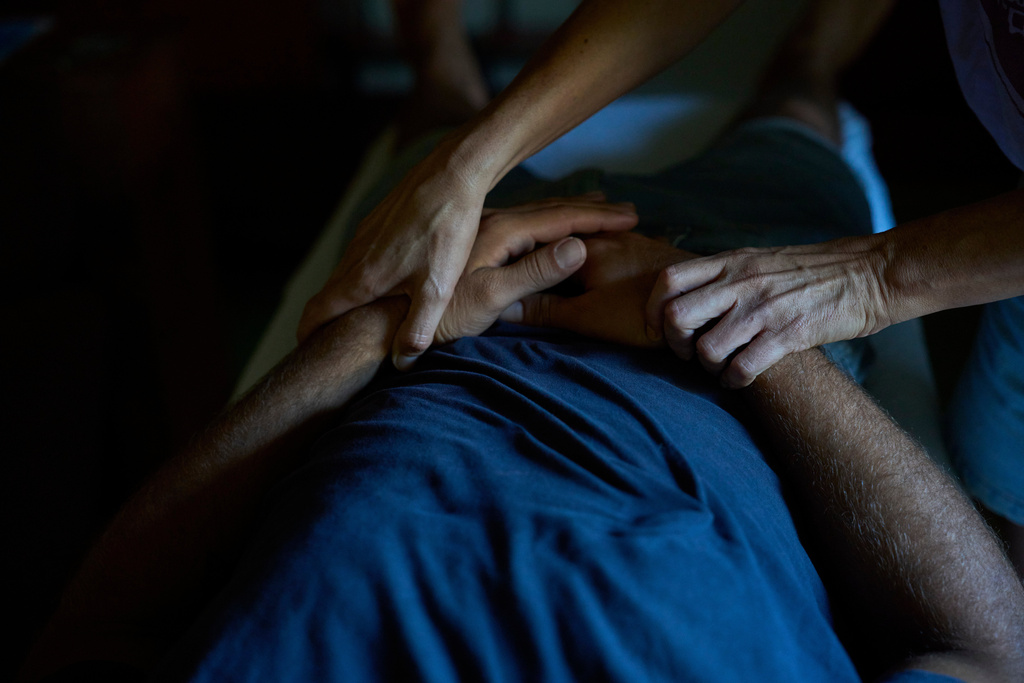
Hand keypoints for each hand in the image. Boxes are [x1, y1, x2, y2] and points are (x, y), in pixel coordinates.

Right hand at [298, 135, 490, 367]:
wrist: (453, 174)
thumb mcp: (437, 289)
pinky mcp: (378, 221)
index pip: (318, 312)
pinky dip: (362, 274)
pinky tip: (388, 281)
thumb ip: (417, 330)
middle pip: (328, 295)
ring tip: (362, 318)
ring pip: (345, 274)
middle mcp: (355, 256)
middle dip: (327, 321)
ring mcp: (365, 236)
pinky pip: (361, 255)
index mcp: (363, 279)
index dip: (307, 335)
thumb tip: (401, 364)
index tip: (306, 352)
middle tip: (334, 343)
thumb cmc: (447, 232)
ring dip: (346, 297)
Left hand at [435, 195, 638, 343]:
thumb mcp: (492, 297)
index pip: (562, 220)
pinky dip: (547, 220)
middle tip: (627, 211)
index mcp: (503, 232)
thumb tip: (578, 248)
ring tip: (597, 207)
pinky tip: (546, 223)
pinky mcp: (473, 240)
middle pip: (552, 211)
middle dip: (592, 211)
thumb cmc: (442, 314)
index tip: (631, 219)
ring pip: (537, 213)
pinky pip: (523, 222)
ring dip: (570, 211)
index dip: (599, 220)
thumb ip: (535, 273)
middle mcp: (494, 222)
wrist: (391, 314)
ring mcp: (482, 229)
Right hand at [512, 231, 697, 346]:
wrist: (702, 306)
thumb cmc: (641, 315)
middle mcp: (603, 234)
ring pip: (586, 235)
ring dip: (566, 242)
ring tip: (548, 250)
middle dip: (537, 241)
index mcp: (581, 247)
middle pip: (560, 234)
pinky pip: (608, 240)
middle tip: (512, 245)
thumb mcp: (586, 318)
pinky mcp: (648, 247)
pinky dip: (592, 247)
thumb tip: (502, 306)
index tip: (493, 261)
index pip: (533, 242)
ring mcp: (628, 237)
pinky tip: (593, 255)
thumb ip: (544, 310)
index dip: (511, 254)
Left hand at [645, 236, 892, 387]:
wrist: (869, 273)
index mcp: (731, 262)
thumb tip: (687, 296)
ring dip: (706, 367)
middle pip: (676, 315)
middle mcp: (741, 283)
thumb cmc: (811, 271)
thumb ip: (724, 275)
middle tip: (688, 353)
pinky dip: (733, 381)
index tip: (658, 328)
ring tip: (719, 368)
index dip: (653, 309)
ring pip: (706, 348)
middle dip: (674, 343)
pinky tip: (739, 379)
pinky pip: (742, 368)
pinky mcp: (789, 334)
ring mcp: (764, 309)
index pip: (668, 280)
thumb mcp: (759, 259)